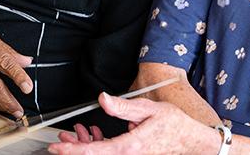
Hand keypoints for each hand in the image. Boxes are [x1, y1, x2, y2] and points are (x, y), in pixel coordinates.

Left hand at [49, 93, 221, 154]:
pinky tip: (94, 133)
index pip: (95, 151)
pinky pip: (110, 153)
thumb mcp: (148, 109)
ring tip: (76, 132)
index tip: (58, 146)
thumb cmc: (174, 124)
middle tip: (60, 140)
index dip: (74, 150)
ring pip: (101, 154)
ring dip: (86, 145)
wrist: (191, 139)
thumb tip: (102, 99)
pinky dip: (99, 144)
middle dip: (75, 148)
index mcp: (130, 146)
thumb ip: (123, 107)